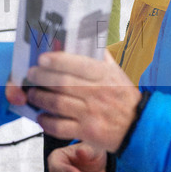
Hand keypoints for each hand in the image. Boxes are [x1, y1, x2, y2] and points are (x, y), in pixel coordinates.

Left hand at [26, 51, 140, 151]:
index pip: (77, 64)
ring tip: (33, 94)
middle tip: (31, 75)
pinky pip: (60, 127)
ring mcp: (91, 114)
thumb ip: (101, 58)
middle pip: (62, 83)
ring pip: (57, 104)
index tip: (42, 58)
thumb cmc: (125, 98)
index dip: (57, 60)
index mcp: (105, 76)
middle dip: (41, 78)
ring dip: (40, 98)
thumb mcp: (118, 74)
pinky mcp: (87, 132)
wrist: (139, 126)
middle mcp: (97, 93)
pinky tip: (42, 117)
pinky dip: (46, 122)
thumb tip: (88, 40)